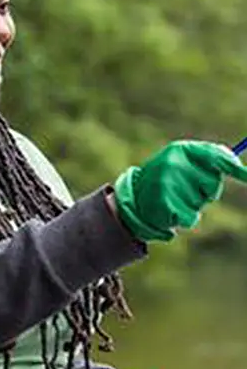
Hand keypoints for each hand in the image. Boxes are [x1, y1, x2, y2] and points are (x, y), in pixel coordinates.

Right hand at [114, 140, 246, 241]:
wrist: (133, 198)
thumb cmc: (165, 178)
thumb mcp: (182, 160)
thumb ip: (208, 158)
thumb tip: (236, 162)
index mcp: (180, 149)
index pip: (214, 156)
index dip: (233, 166)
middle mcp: (174, 164)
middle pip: (212, 184)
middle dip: (205, 190)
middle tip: (185, 188)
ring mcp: (168, 184)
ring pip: (201, 203)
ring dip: (192, 205)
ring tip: (173, 198)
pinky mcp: (165, 205)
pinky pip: (191, 218)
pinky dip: (184, 219)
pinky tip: (170, 211)